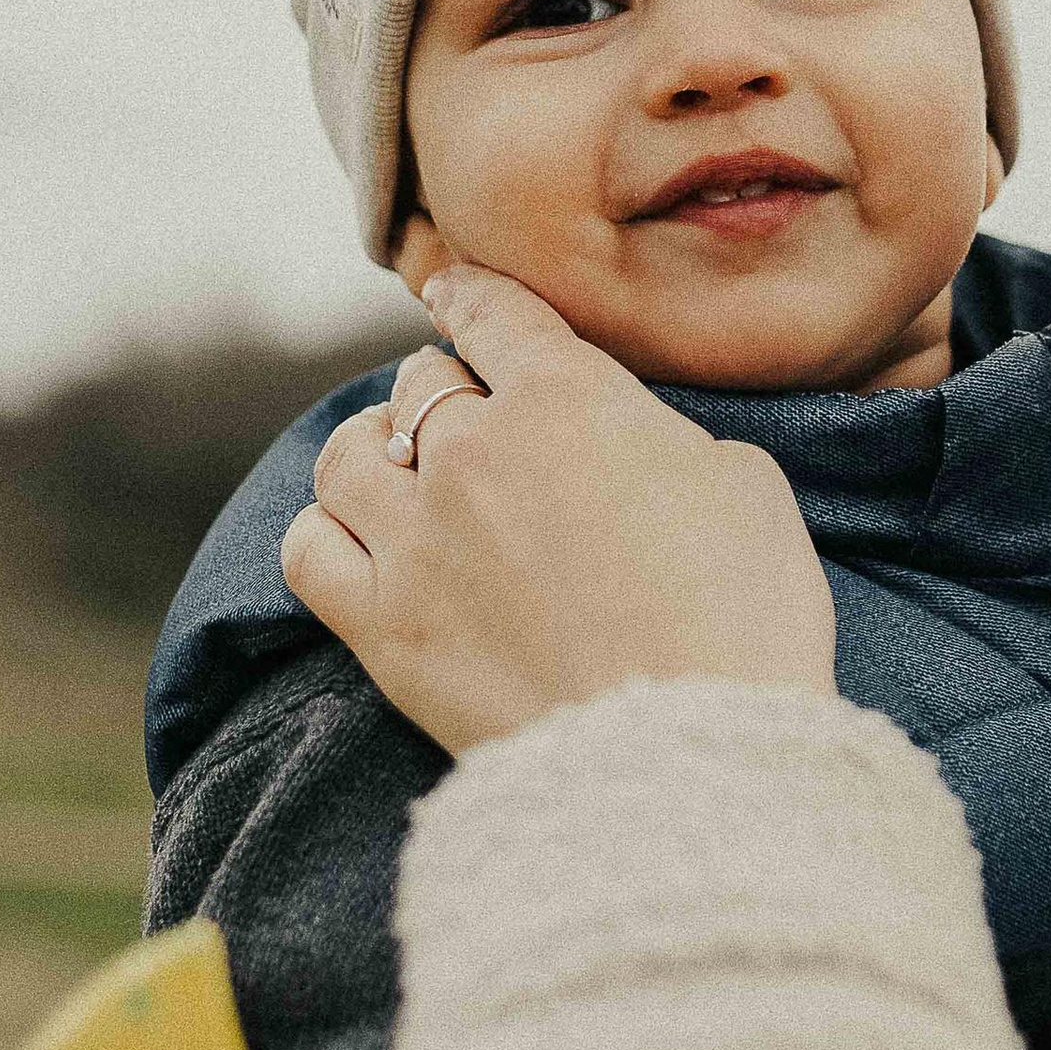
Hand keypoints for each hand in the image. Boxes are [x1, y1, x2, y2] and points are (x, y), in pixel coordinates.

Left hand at [279, 260, 837, 753]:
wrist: (691, 755)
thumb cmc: (743, 618)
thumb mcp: (743, 486)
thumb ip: (664, 437)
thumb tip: (626, 441)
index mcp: (567, 397)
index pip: (496, 314)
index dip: (473, 296)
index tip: (457, 294)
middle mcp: (472, 452)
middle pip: (423, 383)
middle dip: (443, 384)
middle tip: (461, 407)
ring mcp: (416, 542)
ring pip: (347, 456)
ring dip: (372, 448)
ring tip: (393, 466)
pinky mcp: (383, 631)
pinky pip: (307, 552)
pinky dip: (327, 530)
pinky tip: (357, 538)